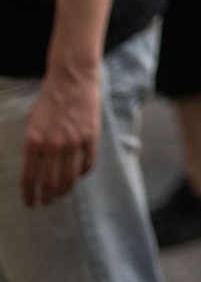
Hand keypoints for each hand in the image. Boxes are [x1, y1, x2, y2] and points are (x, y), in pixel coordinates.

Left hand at [21, 63, 99, 206]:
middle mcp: (52, 145)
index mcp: (32, 142)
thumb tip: (35, 171)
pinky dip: (81, 174)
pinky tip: (77, 175)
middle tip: (48, 201)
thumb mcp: (32, 123)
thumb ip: (32, 147)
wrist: (72, 77)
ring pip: (69, 178)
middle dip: (48, 197)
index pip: (29, 179)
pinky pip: (87, 164)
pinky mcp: (91, 136)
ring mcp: (73, 141)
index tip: (32, 204)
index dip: (29, 196)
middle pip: (50, 183)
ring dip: (65, 190)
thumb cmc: (49, 99)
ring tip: (62, 193)